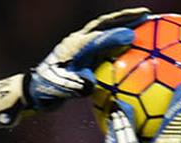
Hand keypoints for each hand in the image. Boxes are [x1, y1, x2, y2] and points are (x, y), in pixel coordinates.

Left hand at [0, 7, 149, 126]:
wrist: (35, 88)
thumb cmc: (47, 89)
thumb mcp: (61, 87)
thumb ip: (74, 84)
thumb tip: (90, 84)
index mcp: (73, 48)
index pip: (96, 39)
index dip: (114, 37)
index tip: (132, 37)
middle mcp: (77, 41)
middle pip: (104, 24)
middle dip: (124, 19)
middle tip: (146, 16)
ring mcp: (81, 44)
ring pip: (105, 28)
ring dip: (123, 23)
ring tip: (144, 21)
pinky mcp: (84, 51)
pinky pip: (105, 40)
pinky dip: (119, 36)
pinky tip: (135, 41)